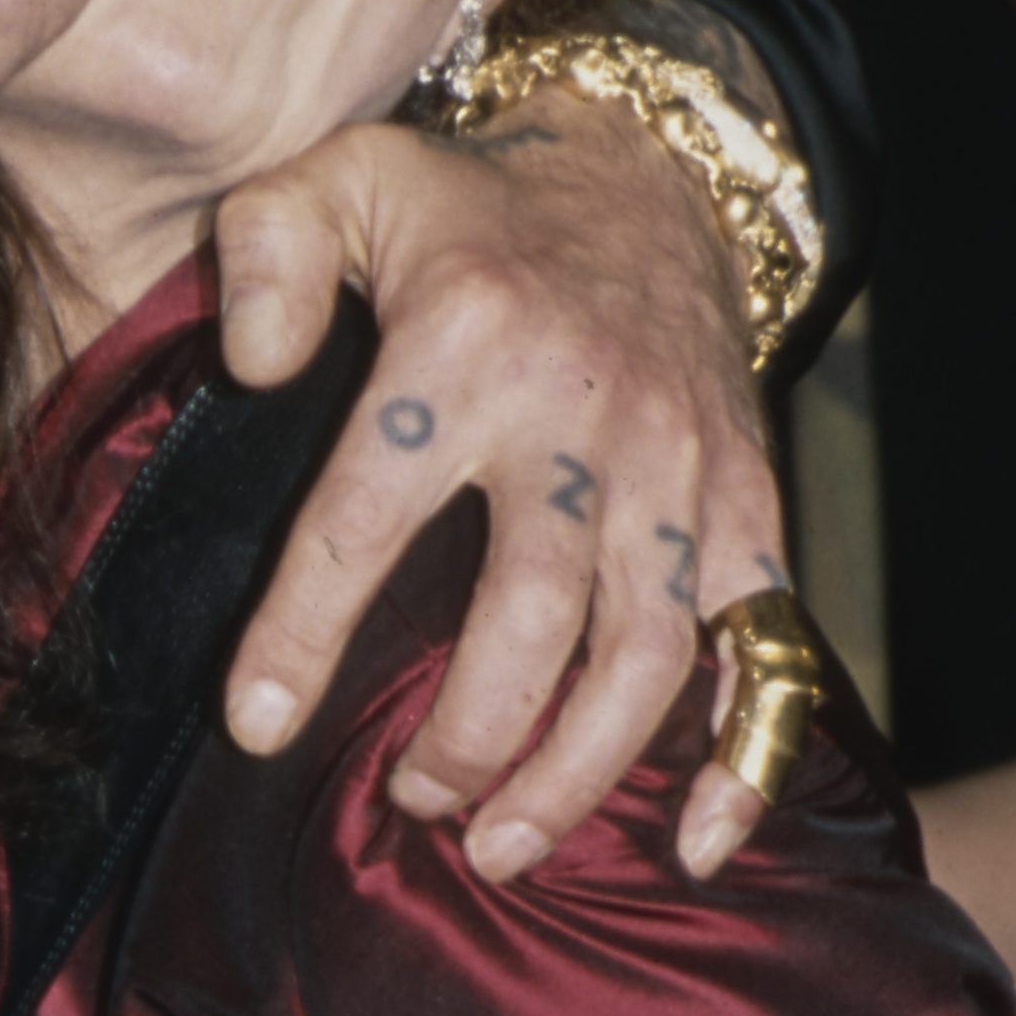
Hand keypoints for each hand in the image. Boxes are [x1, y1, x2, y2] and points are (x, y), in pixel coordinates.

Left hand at [210, 99, 790, 884]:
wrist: (650, 170)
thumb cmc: (465, 209)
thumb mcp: (342, 180)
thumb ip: (268, 252)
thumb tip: (250, 366)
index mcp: (466, 344)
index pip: (366, 514)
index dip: (304, 633)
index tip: (256, 726)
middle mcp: (585, 414)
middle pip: (530, 619)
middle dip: (466, 736)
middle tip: (412, 801)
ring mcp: (679, 464)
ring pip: (645, 654)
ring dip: (575, 771)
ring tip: (501, 846)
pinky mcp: (745, 497)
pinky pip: (765, 640)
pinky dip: (745, 751)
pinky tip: (698, 842)